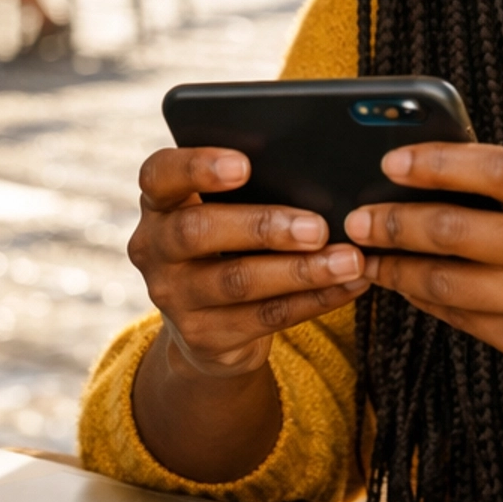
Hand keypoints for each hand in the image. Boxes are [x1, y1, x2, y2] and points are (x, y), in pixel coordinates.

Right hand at [129, 147, 368, 378]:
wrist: (206, 329)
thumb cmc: (227, 247)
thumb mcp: (221, 213)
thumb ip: (250, 191)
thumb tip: (319, 174)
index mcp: (159, 203)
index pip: (159, 175)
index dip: (197, 167)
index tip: (244, 164)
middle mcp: (154, 249)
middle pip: (199, 231)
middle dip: (263, 226)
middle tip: (316, 227)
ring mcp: (173, 297)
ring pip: (238, 281)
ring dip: (300, 270)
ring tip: (348, 261)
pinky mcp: (203, 336)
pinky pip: (266, 316)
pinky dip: (315, 299)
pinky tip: (348, 286)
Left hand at [344, 143, 502, 477]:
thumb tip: (431, 178)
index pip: (495, 169)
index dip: (436, 162)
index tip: (391, 161)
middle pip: (456, 230)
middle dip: (394, 224)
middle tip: (355, 217)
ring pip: (446, 283)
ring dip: (395, 268)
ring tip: (366, 255)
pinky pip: (460, 318)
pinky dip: (424, 299)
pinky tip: (403, 285)